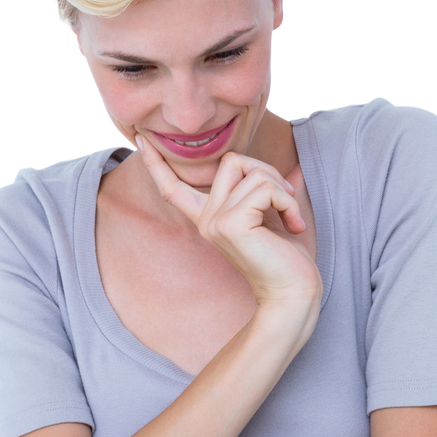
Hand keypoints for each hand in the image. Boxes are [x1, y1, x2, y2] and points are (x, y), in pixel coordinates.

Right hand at [137, 134, 322, 309]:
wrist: (293, 295)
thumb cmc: (287, 260)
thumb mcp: (274, 217)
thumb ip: (270, 192)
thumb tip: (296, 167)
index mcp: (209, 218)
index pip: (174, 188)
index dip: (156, 164)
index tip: (141, 141)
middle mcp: (206, 219)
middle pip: (231, 161)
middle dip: (266, 170)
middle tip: (288, 198)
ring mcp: (215, 221)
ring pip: (253, 172)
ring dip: (283, 191)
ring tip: (292, 219)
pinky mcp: (231, 224)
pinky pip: (265, 188)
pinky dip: (288, 201)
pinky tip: (294, 225)